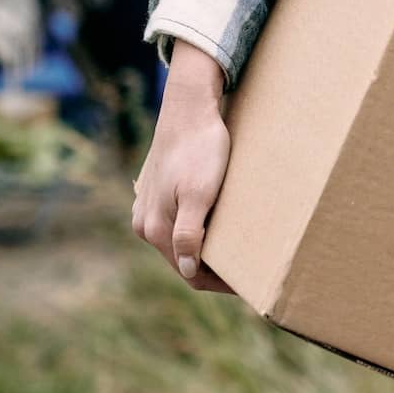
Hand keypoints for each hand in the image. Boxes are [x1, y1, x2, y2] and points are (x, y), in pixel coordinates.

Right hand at [131, 41, 234, 292]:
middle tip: (248, 268)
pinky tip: (220, 221)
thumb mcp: (200, 194)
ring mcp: (148, 206)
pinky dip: (200, 226)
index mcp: (153, 228)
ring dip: (206, 246)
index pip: (189, 273)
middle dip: (213, 266)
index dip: (219, 282)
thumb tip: (188, 270)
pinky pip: (179, 220)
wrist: (188, 109)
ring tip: (237, 246)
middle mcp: (145, 222)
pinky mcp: (157, 191)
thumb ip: (190, 234)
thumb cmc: (199, 150)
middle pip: (184, 258)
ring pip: (182, 238)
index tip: (247, 283)